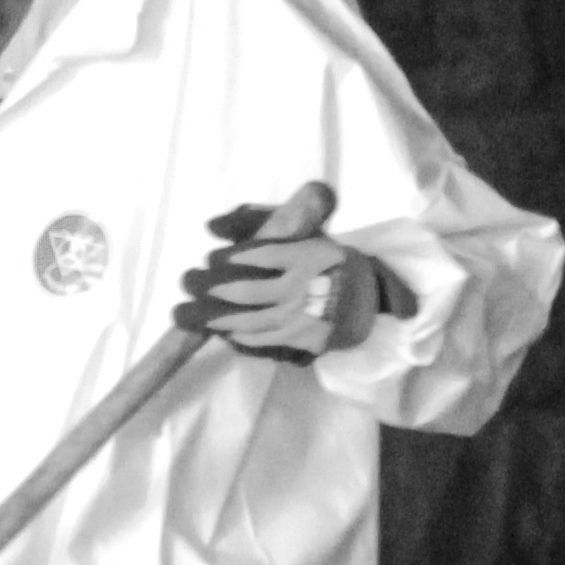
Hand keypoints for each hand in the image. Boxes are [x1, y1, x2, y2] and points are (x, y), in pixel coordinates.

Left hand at [169, 178, 408, 360]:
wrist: (370, 301)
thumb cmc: (334, 265)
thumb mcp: (311, 237)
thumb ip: (270, 222)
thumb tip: (213, 224)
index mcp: (305, 257)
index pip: (261, 255)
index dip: (232, 258)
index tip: (213, 258)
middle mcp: (300, 288)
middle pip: (246, 292)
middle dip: (214, 290)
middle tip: (195, 286)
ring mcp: (300, 316)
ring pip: (250, 321)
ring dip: (220, 320)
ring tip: (199, 317)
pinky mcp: (302, 339)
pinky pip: (264, 341)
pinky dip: (242, 338)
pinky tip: (229, 334)